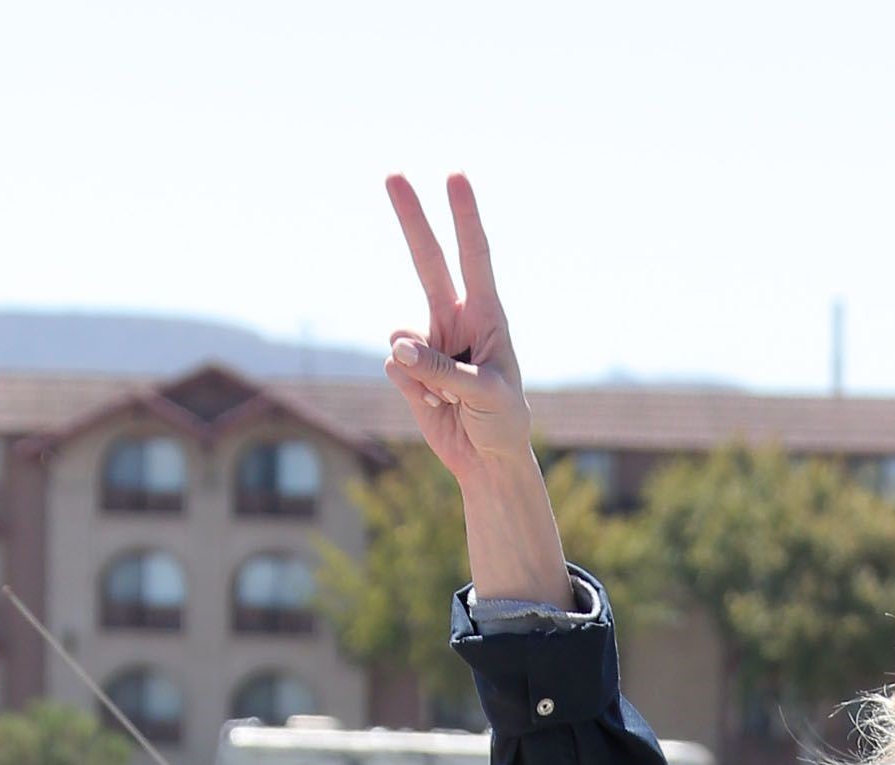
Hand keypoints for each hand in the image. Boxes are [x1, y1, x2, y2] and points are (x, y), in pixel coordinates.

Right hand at [385, 171, 532, 480]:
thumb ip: (443, 370)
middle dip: (411, 218)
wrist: (488, 461)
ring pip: (403, 335)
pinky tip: (437, 407)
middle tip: (392, 173)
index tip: (455, 176)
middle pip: (427, 260)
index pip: (474, 257)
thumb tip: (399, 347)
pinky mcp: (409, 369)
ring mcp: (429, 341)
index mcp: (487, 316)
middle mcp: (455, 319)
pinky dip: (412, 390)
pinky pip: (396, 367)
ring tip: (451, 398)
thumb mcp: (486, 396)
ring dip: (422, 371)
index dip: (464, 217)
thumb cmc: (502, 422)